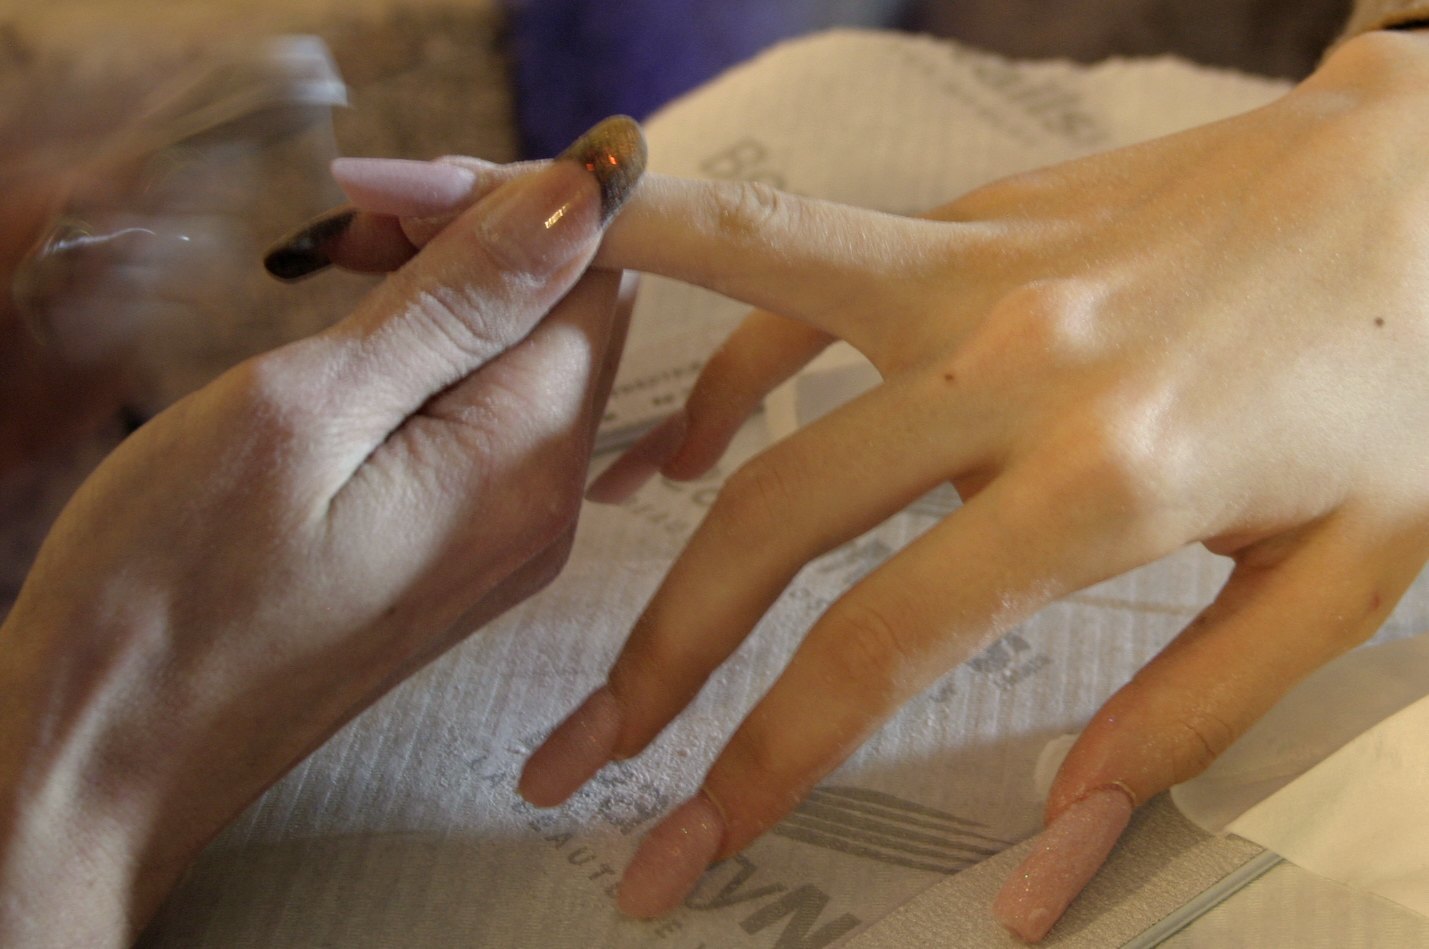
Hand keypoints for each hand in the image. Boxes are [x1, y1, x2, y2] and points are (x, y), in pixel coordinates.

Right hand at [0, 119, 644, 946]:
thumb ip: (460, 301)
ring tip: (334, 280)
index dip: (507, 202)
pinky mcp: (456, 551)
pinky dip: (426, 363)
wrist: (113, 754)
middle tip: (345, 227)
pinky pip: (480, 422)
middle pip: (568, 317)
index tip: (381, 193)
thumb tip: (583, 197)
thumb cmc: (174, 594)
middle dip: (473, 242)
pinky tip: (353, 357)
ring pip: (520, 362)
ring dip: (442, 296)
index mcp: (526, 463)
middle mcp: (544, 506)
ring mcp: (505, 537)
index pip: (597, 275)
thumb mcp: (308, 410)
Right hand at [512, 31, 1427, 939]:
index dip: (762, 764)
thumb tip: (1048, 862)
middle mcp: (1017, 364)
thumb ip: (1183, 721)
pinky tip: (686, 440)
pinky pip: (807, 271)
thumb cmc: (1409, 385)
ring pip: (744, 304)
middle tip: (579, 754)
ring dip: (623, 413)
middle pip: (772, 516)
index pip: (878, 647)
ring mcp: (983, 266)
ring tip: (555, 518)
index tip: (685, 844)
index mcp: (1110, 479)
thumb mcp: (1345, 586)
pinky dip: (729, 352)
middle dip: (656, 655)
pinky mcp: (977, 213)